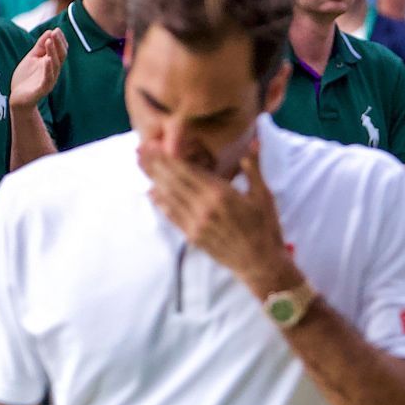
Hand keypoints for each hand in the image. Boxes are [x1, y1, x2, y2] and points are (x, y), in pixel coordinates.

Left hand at [10, 28, 67, 109]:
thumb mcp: (32, 58)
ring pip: (54, 66)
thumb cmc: (26, 78)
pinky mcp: (42, 89)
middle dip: (58, 44)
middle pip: (60, 56)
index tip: (57, 29)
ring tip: (49, 41)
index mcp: (51, 64)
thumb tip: (49, 31)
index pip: (60, 51)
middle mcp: (53, 72)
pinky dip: (47, 69)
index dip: (60, 41)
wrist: (18, 98)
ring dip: (52, 53)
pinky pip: (47, 79)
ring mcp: (48, 81)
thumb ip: (40, 46)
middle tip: (56, 32)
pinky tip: (46, 60)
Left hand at [140, 137, 296, 297]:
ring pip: (169, 197)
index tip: (155, 144)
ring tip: (140, 164)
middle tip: (139, 149)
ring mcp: (196, 224)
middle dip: (155, 164)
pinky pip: (172, 216)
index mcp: (221, 194)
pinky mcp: (193, 237)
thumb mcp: (263, 195)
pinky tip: (151, 192)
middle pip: (173, 181)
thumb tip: (255, 140)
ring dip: (153, 179)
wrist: (260, 264)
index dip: (169, 157)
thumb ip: (253, 167)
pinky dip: (160, 203)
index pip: (188, 170)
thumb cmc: (266, 228)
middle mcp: (204, 208)